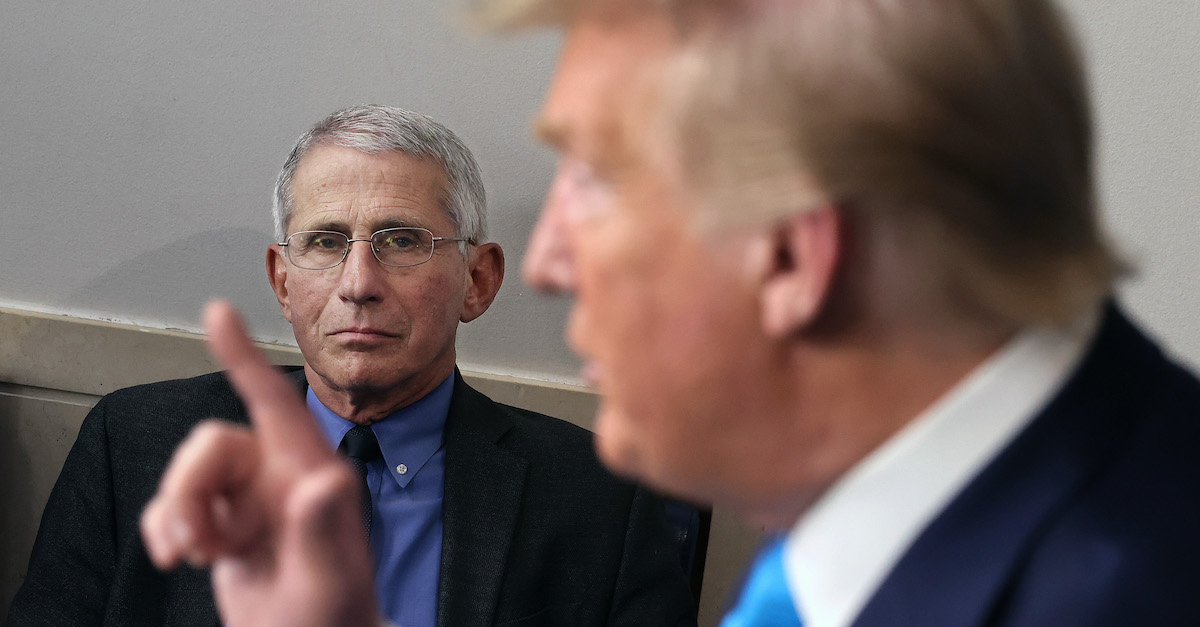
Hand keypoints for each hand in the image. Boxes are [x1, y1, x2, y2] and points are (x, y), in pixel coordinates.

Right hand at [140, 301, 378, 626]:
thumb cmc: (335, 617)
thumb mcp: (329, 579)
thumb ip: (323, 531)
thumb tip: (324, 483)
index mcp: (310, 474)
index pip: (273, 402)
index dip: (244, 356)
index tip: (219, 312)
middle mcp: (278, 476)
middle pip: (209, 444)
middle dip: (190, 491)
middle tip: (204, 544)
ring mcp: (249, 498)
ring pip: (186, 473)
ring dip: (179, 516)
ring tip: (203, 556)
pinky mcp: (222, 520)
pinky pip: (171, 503)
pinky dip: (164, 529)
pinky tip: (182, 556)